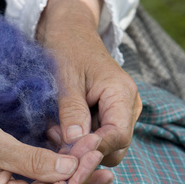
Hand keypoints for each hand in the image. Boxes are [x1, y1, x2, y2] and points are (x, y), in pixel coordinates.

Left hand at [37, 0, 142, 166]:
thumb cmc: (68, 49)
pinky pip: (97, 140)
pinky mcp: (109, 118)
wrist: (70, 32)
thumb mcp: (66, 79)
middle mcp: (129, 108)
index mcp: (123, 95)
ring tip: (56, 128)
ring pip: (105, 149)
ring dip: (80, 147)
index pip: (118, 137)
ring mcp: (121, 115)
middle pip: (115, 149)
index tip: (67, 151)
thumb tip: (75, 143)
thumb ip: (72, 112)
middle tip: (56, 139)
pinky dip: (78, 140)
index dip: (94, 149)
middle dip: (86, 151)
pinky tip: (61, 126)